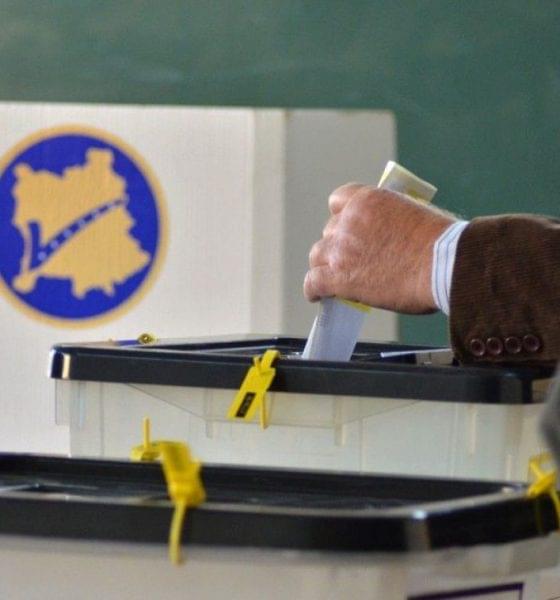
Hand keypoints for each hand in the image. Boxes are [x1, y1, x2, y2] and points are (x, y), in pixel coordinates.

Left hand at [303, 183, 455, 313]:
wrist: (443, 264)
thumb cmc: (441, 243)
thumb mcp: (415, 214)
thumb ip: (392, 220)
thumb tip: (389, 235)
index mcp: (368, 200)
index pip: (339, 200)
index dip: (341, 215)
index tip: (346, 226)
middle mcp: (349, 221)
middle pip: (330, 232)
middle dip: (337, 244)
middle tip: (349, 259)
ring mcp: (341, 249)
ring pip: (318, 255)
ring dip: (324, 265)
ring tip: (330, 277)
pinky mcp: (339, 277)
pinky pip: (314, 282)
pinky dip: (313, 289)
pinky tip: (316, 295)